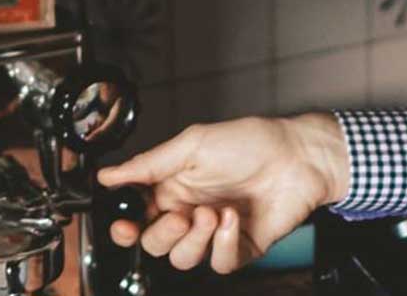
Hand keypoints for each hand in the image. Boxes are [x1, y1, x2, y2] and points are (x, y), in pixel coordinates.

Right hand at [97, 113, 350, 273]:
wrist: (298, 155)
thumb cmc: (251, 141)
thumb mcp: (193, 144)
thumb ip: (148, 164)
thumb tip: (107, 175)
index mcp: (172, 188)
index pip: (136, 219)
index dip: (124, 229)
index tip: (124, 227)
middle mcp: (189, 212)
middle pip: (154, 244)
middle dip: (162, 234)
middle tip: (183, 215)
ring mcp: (214, 232)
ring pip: (182, 259)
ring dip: (194, 240)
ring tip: (213, 213)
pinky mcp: (239, 246)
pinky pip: (218, 264)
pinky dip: (222, 245)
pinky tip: (233, 219)